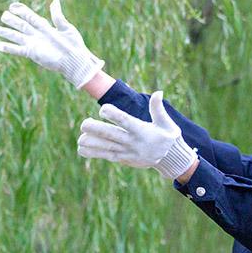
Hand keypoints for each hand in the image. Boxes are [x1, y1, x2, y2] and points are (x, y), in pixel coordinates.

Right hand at [0, 0, 104, 88]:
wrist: (75, 60)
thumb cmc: (73, 44)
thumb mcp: (66, 27)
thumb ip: (57, 15)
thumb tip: (54, 0)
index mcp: (44, 26)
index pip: (30, 16)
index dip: (21, 10)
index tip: (12, 6)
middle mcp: (37, 34)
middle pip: (21, 25)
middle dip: (11, 21)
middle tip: (2, 16)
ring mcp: (34, 44)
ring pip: (17, 36)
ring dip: (6, 33)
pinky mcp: (32, 53)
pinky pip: (18, 50)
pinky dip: (8, 48)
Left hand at [77, 91, 197, 179]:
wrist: (171, 160)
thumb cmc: (168, 137)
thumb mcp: (167, 123)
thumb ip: (158, 109)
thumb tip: (158, 92)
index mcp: (143, 131)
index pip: (126, 122)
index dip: (114, 115)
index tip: (102, 109)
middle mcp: (134, 143)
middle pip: (112, 135)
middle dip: (97, 130)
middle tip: (83, 124)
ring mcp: (128, 153)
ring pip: (107, 148)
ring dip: (92, 144)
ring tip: (80, 139)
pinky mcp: (124, 159)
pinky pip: (107, 156)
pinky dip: (94, 153)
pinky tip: (81, 149)